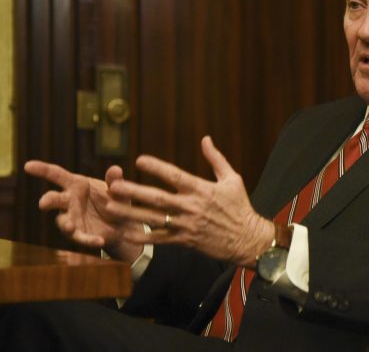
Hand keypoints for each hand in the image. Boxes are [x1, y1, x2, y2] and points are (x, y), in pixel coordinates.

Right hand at [23, 161, 142, 261]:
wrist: (125, 224)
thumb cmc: (116, 201)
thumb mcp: (119, 190)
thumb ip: (115, 182)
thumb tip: (115, 169)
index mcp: (77, 184)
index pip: (57, 175)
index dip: (42, 170)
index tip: (28, 166)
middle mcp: (70, 201)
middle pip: (54, 199)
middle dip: (48, 200)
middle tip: (43, 203)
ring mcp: (73, 218)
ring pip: (62, 221)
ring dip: (66, 225)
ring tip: (71, 227)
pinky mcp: (81, 234)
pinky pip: (82, 238)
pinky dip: (89, 240)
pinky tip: (99, 241)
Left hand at [106, 136, 273, 265]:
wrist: (247, 239)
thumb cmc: (240, 207)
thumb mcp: (232, 179)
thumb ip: (216, 159)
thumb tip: (206, 139)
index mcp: (202, 190)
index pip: (175, 176)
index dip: (157, 167)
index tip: (139, 160)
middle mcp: (191, 207)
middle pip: (157, 198)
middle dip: (134, 191)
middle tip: (113, 185)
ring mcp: (186, 225)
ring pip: (152, 218)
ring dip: (130, 212)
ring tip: (110, 207)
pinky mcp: (184, 241)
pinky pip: (159, 239)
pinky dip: (142, 236)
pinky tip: (125, 232)